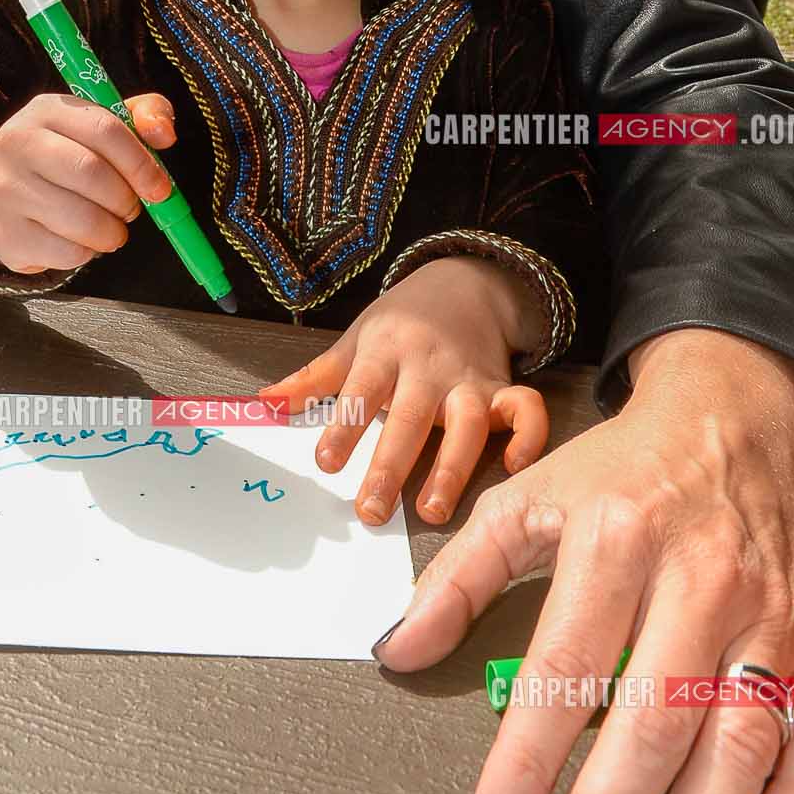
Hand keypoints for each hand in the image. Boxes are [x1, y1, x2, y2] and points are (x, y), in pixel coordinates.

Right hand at [0, 92, 175, 274]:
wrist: (14, 198)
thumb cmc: (72, 155)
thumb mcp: (106, 124)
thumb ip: (145, 116)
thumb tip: (164, 134)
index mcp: (48, 110)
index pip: (104, 129)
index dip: (140, 162)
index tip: (160, 188)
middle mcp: (18, 142)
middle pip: (91, 173)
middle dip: (125, 199)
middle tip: (131, 209)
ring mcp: (7, 188)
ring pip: (81, 219)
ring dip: (112, 232)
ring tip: (111, 227)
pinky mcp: (7, 232)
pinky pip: (67, 251)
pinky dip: (88, 252)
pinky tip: (82, 240)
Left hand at [257, 258, 548, 526]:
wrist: (463, 282)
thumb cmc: (401, 321)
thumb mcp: (355, 340)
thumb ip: (315, 377)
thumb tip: (265, 402)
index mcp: (385, 352)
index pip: (361, 389)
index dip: (345, 426)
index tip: (326, 463)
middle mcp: (428, 367)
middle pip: (409, 416)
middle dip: (391, 464)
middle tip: (371, 510)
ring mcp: (469, 379)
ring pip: (467, 421)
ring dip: (452, 466)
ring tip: (433, 510)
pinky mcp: (503, 389)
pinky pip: (526, 411)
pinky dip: (527, 438)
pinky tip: (512, 469)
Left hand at [371, 330, 793, 793]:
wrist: (729, 418)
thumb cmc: (618, 472)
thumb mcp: (524, 499)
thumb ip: (457, 577)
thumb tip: (391, 651)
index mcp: (614, 538)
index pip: (563, 667)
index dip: (526, 756)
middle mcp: (698, 578)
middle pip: (652, 718)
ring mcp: (767, 613)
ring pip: (737, 740)